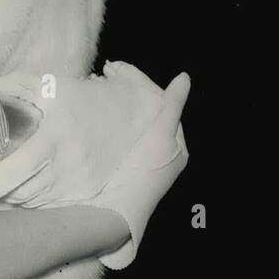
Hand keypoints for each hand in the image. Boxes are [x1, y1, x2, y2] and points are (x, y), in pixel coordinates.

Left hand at [0, 61, 177, 207]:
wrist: (140, 117)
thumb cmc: (90, 100)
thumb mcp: (55, 86)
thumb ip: (21, 85)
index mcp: (56, 136)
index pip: (18, 168)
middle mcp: (66, 165)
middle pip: (21, 194)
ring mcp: (78, 183)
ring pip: (34, 204)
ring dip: (15, 198)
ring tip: (3, 184)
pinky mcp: (87, 193)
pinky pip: (53, 206)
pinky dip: (36, 202)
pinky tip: (27, 190)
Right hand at [91, 75, 189, 269]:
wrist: (117, 210)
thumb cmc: (146, 172)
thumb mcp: (163, 135)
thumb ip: (173, 105)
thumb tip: (185, 76)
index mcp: (175, 143)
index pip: (160, 102)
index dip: (139, 82)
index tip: (116, 68)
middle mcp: (159, 149)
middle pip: (143, 109)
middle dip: (125, 89)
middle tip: (103, 73)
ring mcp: (139, 155)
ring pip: (129, 118)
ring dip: (114, 100)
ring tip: (96, 84)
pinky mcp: (120, 161)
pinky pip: (117, 130)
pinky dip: (107, 115)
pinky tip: (94, 105)